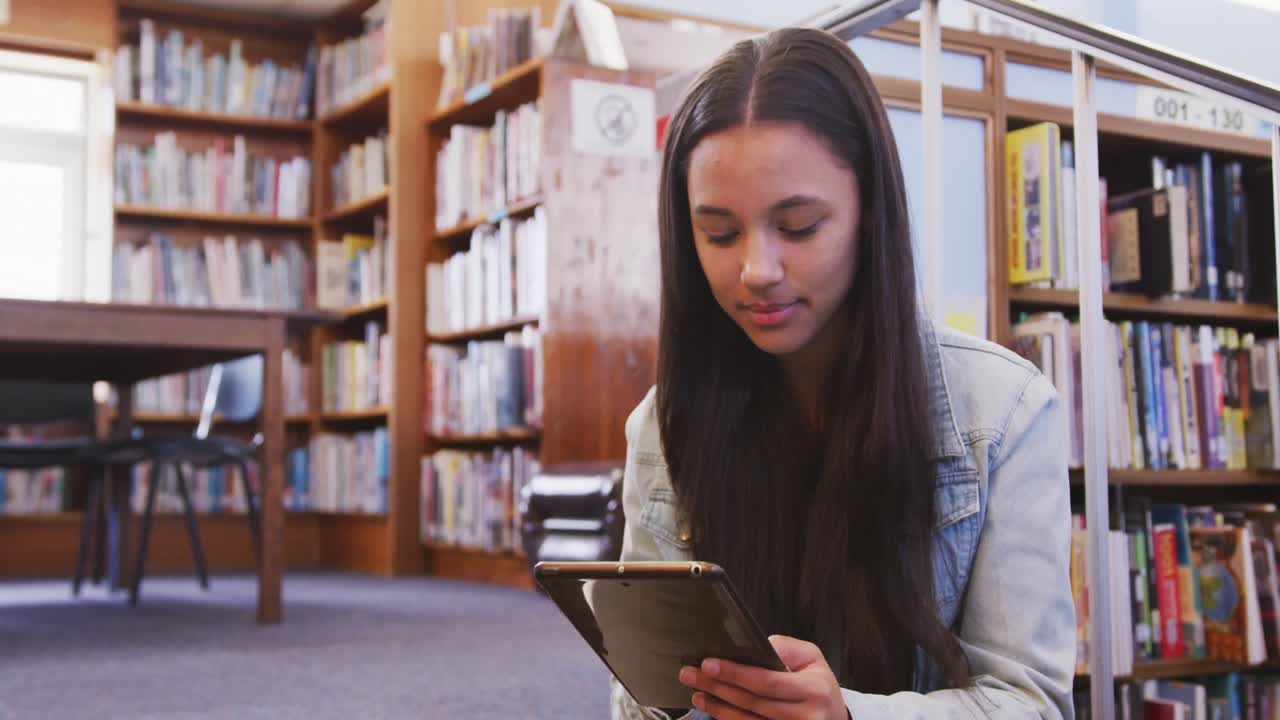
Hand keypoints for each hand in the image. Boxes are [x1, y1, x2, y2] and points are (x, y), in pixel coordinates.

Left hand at [677, 635, 847, 719]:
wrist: (835, 719)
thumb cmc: (818, 685)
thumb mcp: (811, 659)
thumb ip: (783, 648)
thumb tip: (751, 646)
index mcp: (814, 690)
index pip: (767, 682)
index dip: (735, 673)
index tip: (709, 663)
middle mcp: (805, 716)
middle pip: (752, 703)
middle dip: (717, 686)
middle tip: (690, 674)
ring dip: (718, 708)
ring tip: (697, 693)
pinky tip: (714, 710)